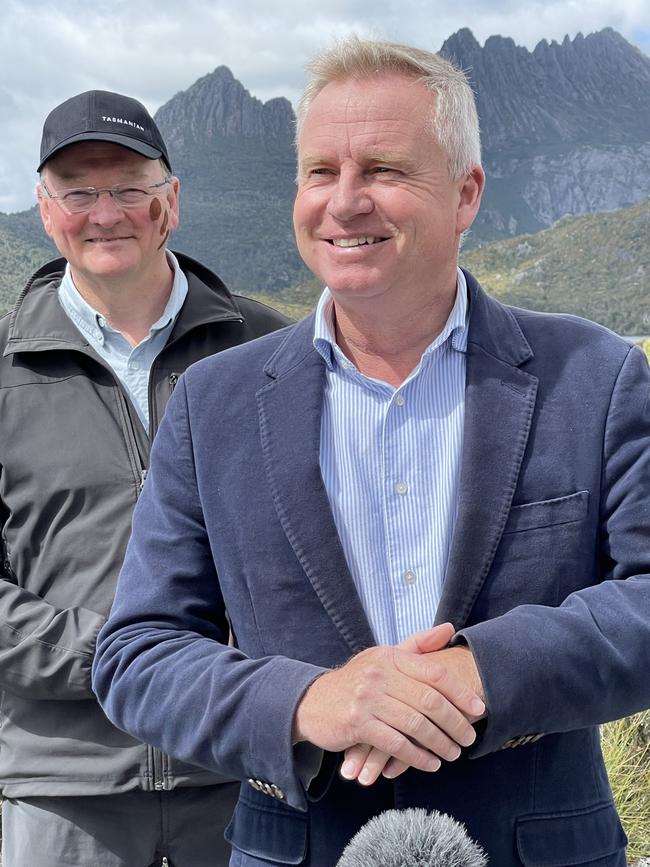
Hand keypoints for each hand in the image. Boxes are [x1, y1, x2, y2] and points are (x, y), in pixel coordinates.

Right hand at [293, 623, 484, 779]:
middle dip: (455, 723)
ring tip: (453, 753)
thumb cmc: (357, 682)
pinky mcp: (357, 723)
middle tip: (469, 738)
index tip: (478, 709)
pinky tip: (429, 763)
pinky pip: (396, 744)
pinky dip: (417, 757)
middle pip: (429, 700)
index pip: (434, 671)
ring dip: (439, 743)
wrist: (312, 703)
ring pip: (415, 724)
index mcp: (390, 656)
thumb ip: (417, 645)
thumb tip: (449, 628)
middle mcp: (379, 674)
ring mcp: (367, 699)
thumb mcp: (384, 658)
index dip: (460, 691)